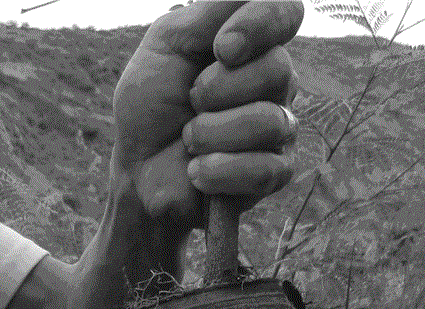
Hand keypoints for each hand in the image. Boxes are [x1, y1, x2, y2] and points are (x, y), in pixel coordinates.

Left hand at [112, 0, 302, 232]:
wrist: (139, 167)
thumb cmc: (153, 103)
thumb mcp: (168, 42)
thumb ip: (208, 11)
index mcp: (252, 43)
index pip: (286, 11)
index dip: (261, 23)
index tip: (221, 48)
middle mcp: (273, 83)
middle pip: (278, 69)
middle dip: (220, 88)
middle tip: (192, 101)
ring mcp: (279, 130)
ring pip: (269, 122)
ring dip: (213, 132)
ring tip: (189, 140)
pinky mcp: (273, 175)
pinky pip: (264, 169)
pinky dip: (221, 169)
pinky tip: (198, 171)